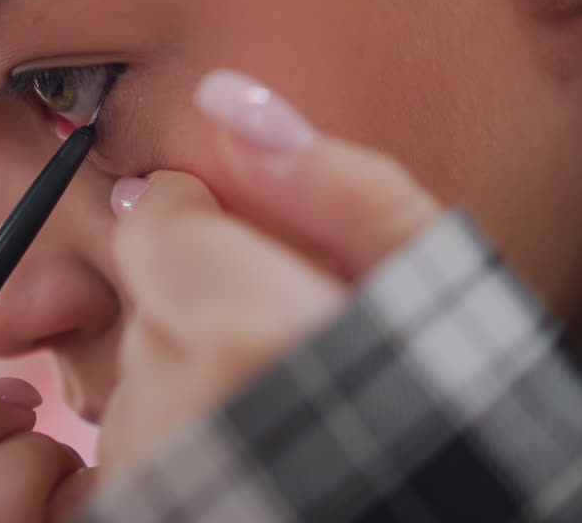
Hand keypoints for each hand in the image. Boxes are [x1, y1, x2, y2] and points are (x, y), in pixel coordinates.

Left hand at [97, 70, 441, 478]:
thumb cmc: (449, 431)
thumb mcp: (435, 290)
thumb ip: (334, 186)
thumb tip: (226, 99)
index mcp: (246, 334)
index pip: (158, 214)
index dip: (209, 224)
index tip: (257, 252)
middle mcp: (172, 406)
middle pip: (148, 296)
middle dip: (207, 304)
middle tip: (294, 348)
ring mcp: (144, 466)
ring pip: (139, 375)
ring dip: (194, 379)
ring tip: (285, 418)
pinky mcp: (132, 507)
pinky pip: (134, 442)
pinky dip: (182, 440)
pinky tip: (256, 459)